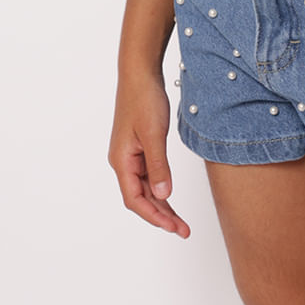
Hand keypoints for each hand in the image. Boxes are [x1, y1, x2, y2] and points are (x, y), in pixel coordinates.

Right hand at [108, 73, 190, 237]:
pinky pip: (150, 174)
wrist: (140, 73)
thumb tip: (163, 196)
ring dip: (162, 204)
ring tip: (181, 221)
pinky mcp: (140, 147)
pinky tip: (171, 195)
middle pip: (141, 198)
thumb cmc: (144, 99)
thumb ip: (159, 166)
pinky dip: (161, 187)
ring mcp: (131, 155)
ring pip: (146, 188)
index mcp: (122, 161)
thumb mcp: (154, 134)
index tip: (173, 227)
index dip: (154, 216)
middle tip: (183, 230)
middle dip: (161, 215)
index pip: (134, 199)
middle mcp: (123, 161)